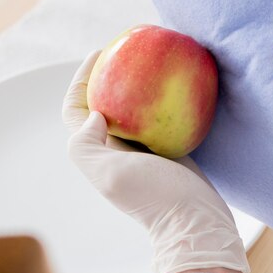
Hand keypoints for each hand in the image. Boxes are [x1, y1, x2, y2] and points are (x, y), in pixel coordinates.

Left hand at [62, 52, 249, 272]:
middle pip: (104, 104)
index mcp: (98, 151)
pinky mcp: (170, 151)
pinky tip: (178, 85)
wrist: (196, 221)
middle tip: (128, 51)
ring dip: (137, 86)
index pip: (76, 109)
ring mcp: (144, 151)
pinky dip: (164, 100)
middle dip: (109, 76)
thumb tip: (95, 116)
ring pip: (134, 109)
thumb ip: (86, 145)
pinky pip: (162, 118)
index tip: (100, 53)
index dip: (80, 79)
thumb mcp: (109, 175)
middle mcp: (117, 149)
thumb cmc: (154, 198)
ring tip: (152, 62)